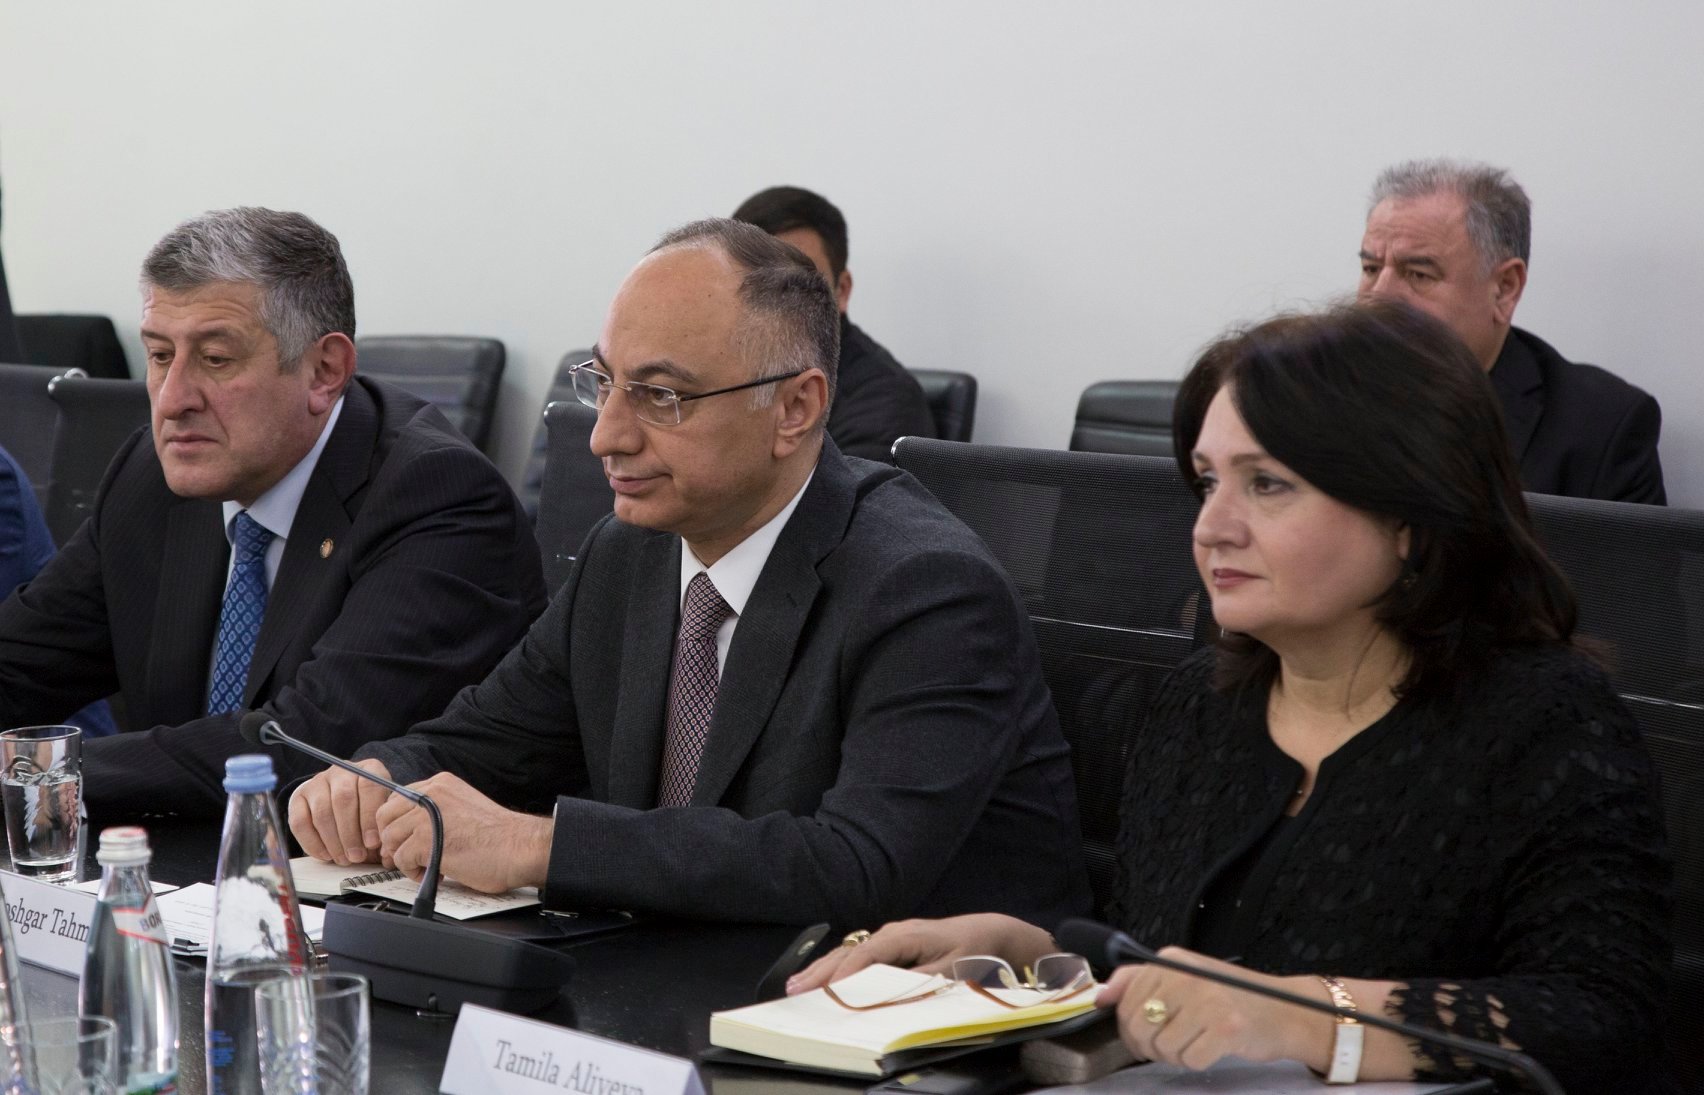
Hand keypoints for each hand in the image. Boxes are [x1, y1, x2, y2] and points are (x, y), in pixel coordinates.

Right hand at [288, 759, 394, 865]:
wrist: (340, 798)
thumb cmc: (369, 809)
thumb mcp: (383, 810)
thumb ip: (384, 826)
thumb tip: (385, 852)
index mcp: (369, 769)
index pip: (369, 786)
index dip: (370, 817)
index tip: (372, 843)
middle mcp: (342, 771)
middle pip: (343, 799)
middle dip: (351, 833)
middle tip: (357, 857)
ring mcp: (318, 782)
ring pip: (322, 812)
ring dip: (333, 841)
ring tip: (344, 859)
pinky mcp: (298, 797)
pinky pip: (300, 822)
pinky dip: (313, 843)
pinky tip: (326, 855)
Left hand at [374, 771, 552, 893]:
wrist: (519, 848)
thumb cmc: (499, 835)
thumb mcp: (463, 807)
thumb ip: (438, 810)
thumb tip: (412, 828)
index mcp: (441, 784)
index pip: (399, 798)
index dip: (397, 822)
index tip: (404, 838)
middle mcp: (431, 794)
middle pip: (385, 815)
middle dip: (392, 839)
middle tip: (404, 856)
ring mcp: (426, 817)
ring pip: (390, 838)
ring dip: (403, 857)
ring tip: (425, 866)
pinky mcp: (425, 841)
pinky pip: (401, 859)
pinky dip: (412, 871)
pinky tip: (433, 872)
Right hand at [786, 913, 1053, 994]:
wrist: (989, 933)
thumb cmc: (972, 950)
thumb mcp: (952, 969)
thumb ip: (921, 980)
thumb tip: (891, 992)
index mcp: (905, 935)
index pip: (867, 954)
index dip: (846, 973)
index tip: (827, 992)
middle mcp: (892, 933)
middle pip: (849, 951)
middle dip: (821, 970)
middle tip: (794, 989)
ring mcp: (889, 938)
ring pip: (849, 953)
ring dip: (823, 969)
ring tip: (796, 985)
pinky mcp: (891, 946)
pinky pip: (857, 956)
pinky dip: (837, 967)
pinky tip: (822, 979)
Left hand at [1098, 947, 1331, 1072]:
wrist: (1286, 1010)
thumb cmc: (1232, 997)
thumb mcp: (1183, 977)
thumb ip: (1138, 981)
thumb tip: (1100, 997)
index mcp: (1171, 960)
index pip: (1126, 1001)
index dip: (1130, 1027)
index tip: (1144, 1034)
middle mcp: (1186, 975)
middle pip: (1139, 1026)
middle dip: (1149, 1046)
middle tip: (1171, 1044)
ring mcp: (1207, 1000)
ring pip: (1162, 1047)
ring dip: (1175, 1055)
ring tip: (1195, 1042)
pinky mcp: (1225, 1028)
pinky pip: (1189, 1060)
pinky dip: (1197, 1062)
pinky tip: (1212, 1048)